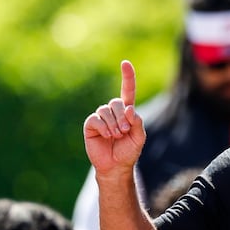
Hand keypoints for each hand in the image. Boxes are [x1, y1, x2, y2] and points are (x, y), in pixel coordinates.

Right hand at [83, 60, 145, 174]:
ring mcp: (101, 117)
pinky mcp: (91, 124)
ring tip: (116, 136)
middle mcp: (113, 111)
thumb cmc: (128, 152)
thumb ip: (137, 122)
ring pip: (106, 110)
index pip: (127, 90)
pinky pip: (96, 119)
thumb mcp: (139, 138)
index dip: (127, 77)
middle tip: (124, 132)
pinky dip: (103, 127)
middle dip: (122, 118)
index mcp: (126, 112)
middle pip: (116, 102)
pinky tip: (106, 136)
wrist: (116, 166)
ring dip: (113, 124)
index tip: (125, 63)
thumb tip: (129, 108)